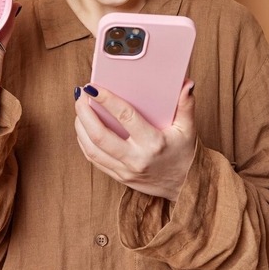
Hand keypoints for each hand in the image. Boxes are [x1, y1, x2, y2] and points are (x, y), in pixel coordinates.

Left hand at [73, 80, 196, 201]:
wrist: (185, 187)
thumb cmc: (185, 154)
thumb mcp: (189, 129)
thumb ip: (186, 105)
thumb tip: (187, 83)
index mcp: (153, 143)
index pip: (125, 117)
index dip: (107, 101)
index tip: (93, 87)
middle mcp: (136, 158)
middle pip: (100, 135)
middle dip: (85, 112)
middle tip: (80, 94)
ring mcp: (125, 170)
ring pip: (92, 149)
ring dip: (81, 127)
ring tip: (79, 107)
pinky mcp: (119, 177)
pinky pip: (94, 160)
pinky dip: (84, 142)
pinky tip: (83, 127)